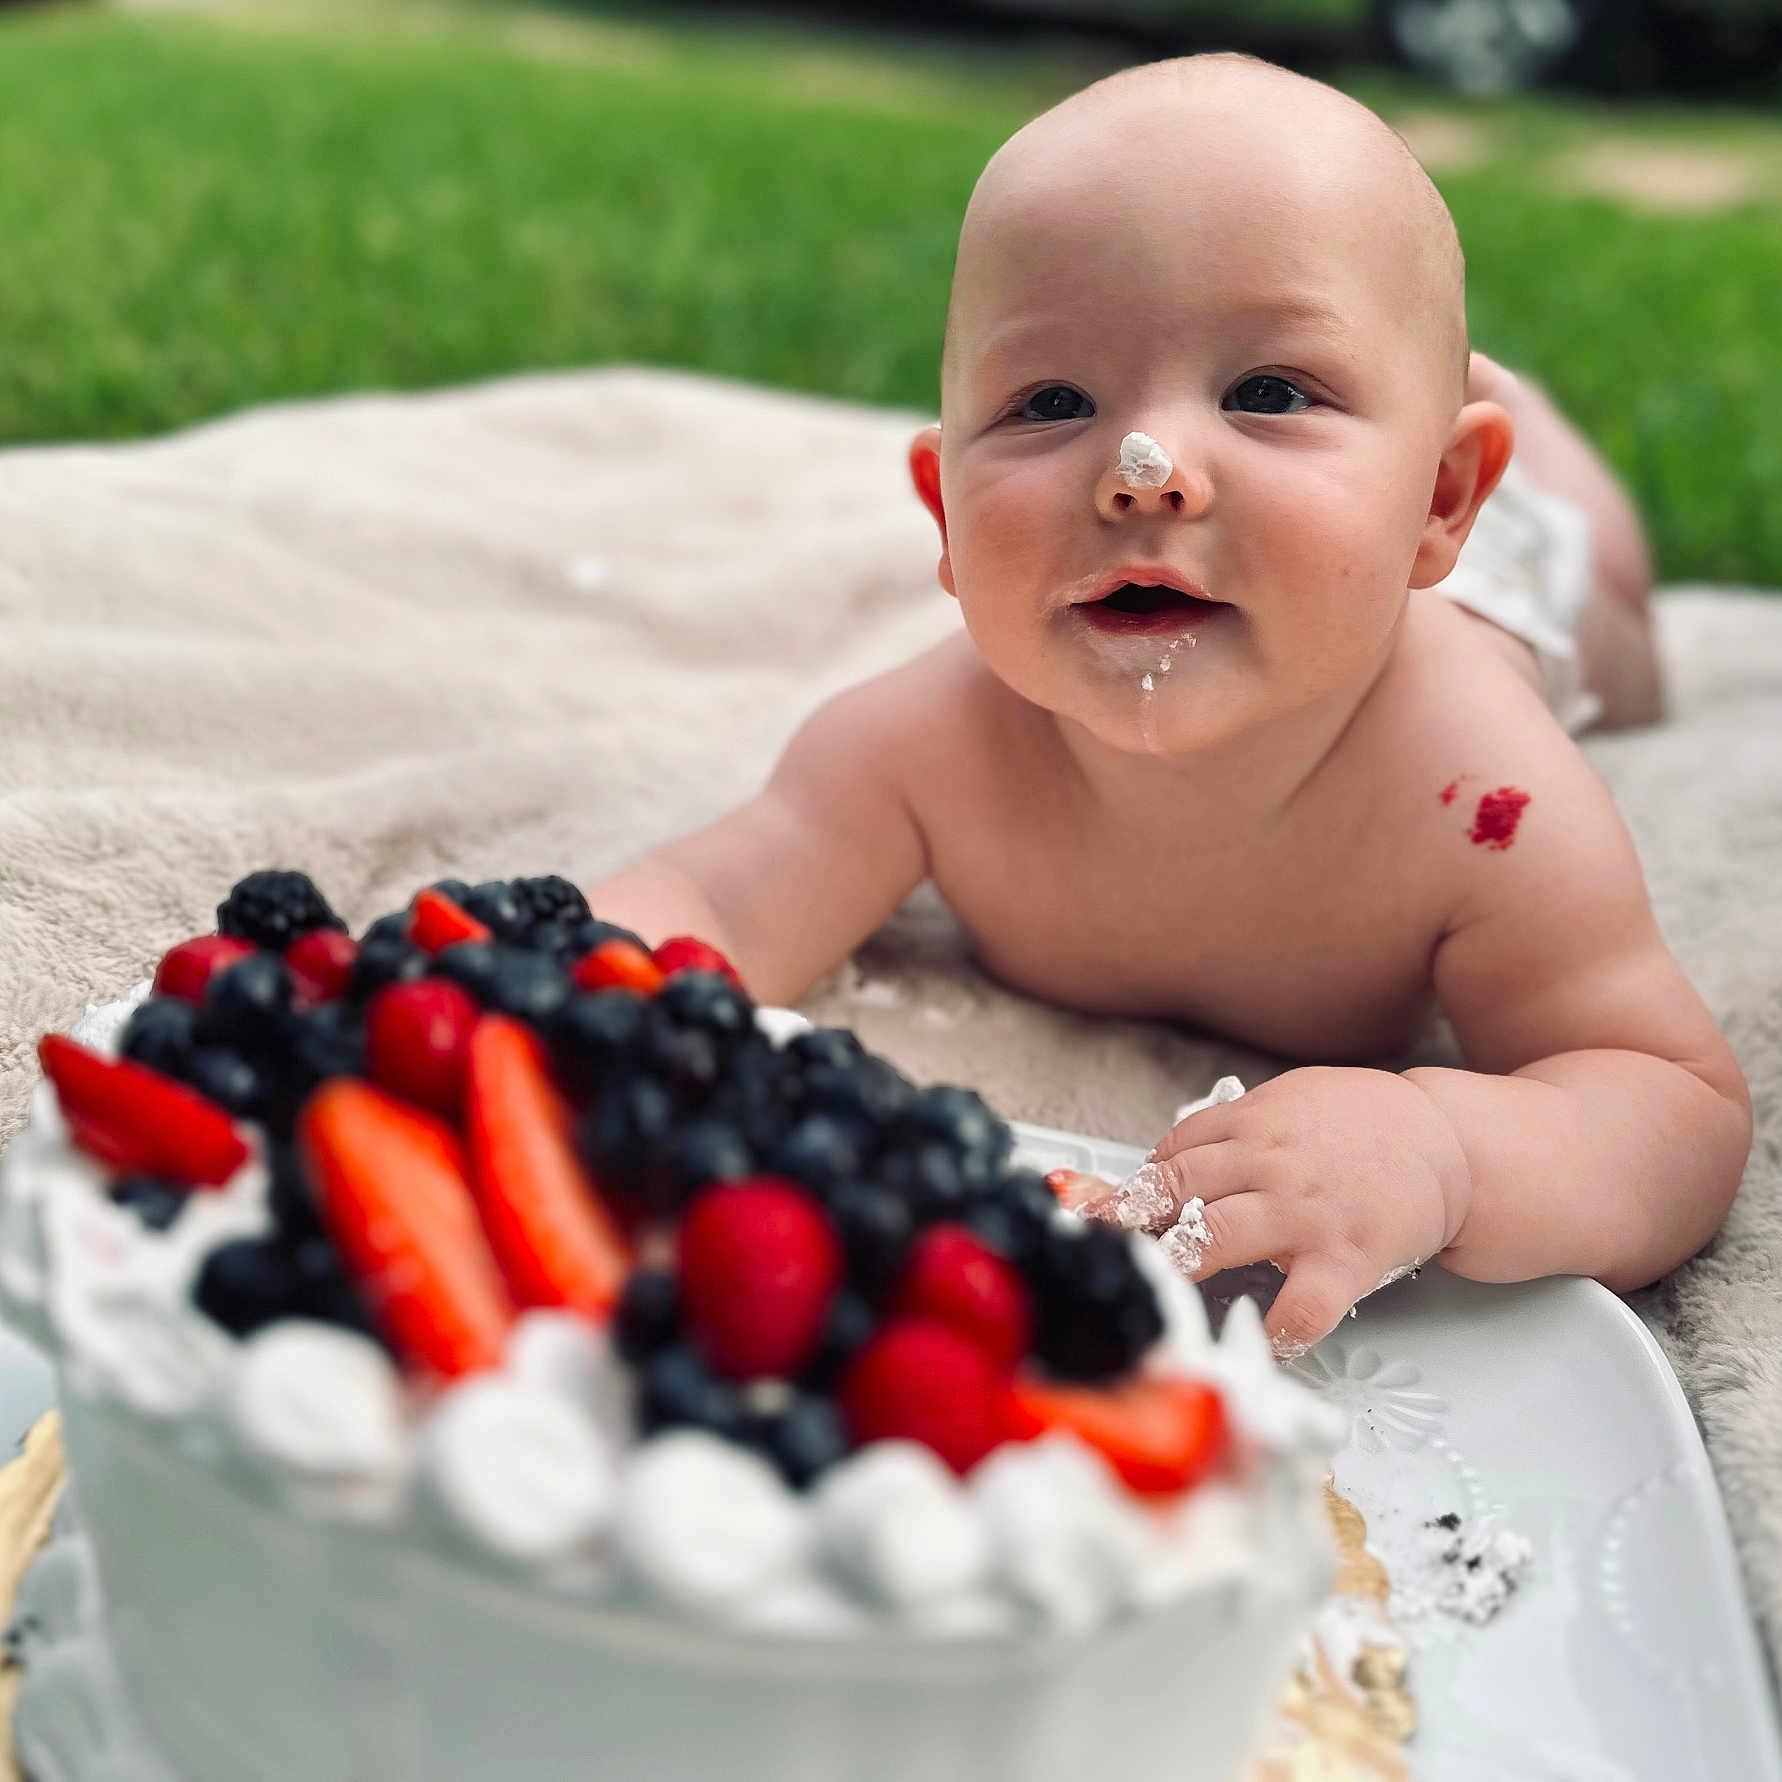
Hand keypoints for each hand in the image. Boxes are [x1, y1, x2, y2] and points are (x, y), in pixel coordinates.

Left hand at [1084, 1068, 1472, 1358]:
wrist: (1447, 1141)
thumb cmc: (1364, 1124)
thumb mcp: (1290, 1100)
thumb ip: (1232, 1128)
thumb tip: (1168, 1160)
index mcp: (1252, 1125)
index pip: (1171, 1155)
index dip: (1131, 1188)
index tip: (1100, 1215)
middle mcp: (1269, 1166)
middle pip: (1176, 1190)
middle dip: (1126, 1222)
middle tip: (1096, 1251)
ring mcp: (1304, 1214)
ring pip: (1216, 1239)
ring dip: (1173, 1265)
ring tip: (1147, 1289)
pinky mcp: (1345, 1260)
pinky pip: (1302, 1307)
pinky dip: (1276, 1330)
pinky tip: (1258, 1338)